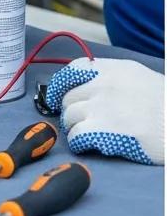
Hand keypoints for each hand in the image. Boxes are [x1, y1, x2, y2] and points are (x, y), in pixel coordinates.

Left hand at [43, 57, 163, 164]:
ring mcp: (102, 106)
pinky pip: (76, 136)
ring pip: (69, 117)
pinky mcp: (103, 130)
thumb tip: (85, 87)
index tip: (59, 97)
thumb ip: (112, 78)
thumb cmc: (166, 107)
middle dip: (72, 111)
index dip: (62, 85)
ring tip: (91, 135)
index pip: (73, 70)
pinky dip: (79, 143)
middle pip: (68, 97)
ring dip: (76, 128)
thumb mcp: (141, 79)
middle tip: (82, 122)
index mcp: (114, 69)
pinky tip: (91, 145)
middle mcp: (104, 84)